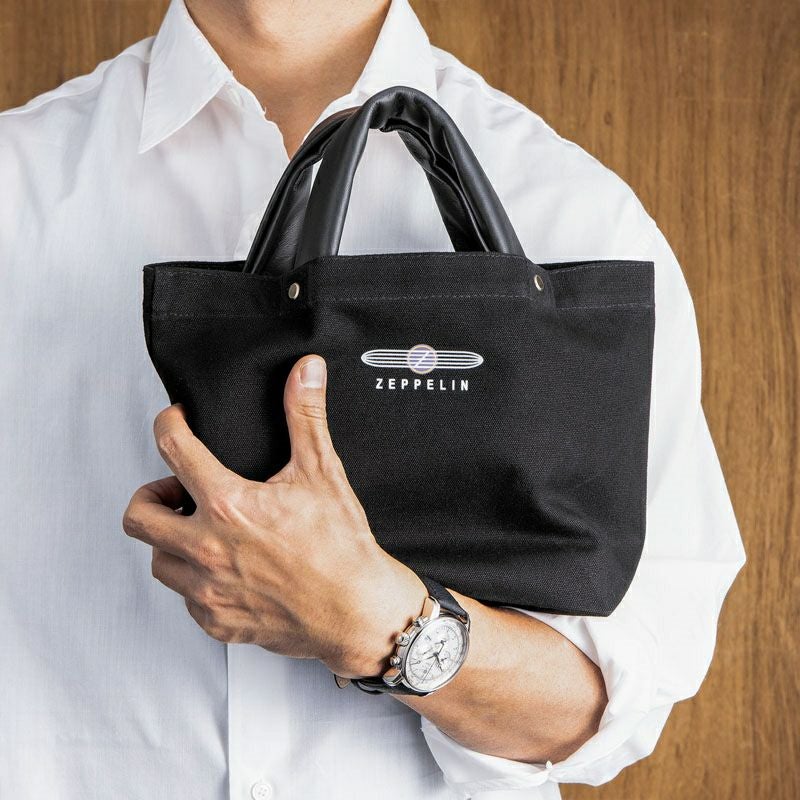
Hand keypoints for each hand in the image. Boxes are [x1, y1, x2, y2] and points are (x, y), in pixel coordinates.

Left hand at [123, 355, 427, 677]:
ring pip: (158, 559)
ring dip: (171, 539)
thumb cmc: (341, 548)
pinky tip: (223, 567)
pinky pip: (185, 598)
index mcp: (228, 506)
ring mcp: (208, 591)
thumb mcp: (322, 472)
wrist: (358, 611)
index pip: (173, 448)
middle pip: (138, 515)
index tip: (176, 423)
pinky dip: (195, 579)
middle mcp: (207, 550)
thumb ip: (306, 416)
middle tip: (179, 490)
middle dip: (151, 494)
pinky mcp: (217, 621)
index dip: (169, 425)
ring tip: (201, 530)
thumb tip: (305, 372)